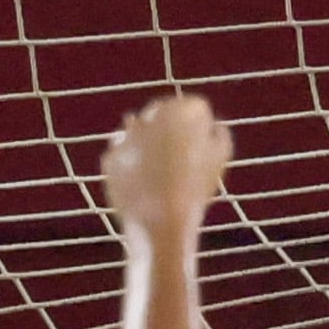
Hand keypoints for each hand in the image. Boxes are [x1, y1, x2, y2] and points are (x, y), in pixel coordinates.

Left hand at [98, 94, 230, 241]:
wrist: (162, 221)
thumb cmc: (196, 188)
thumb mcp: (219, 159)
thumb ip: (219, 135)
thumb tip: (213, 126)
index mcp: (181, 111)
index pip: (193, 108)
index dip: (198, 128)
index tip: (198, 146)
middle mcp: (150, 116)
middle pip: (161, 113)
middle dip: (167, 129)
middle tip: (175, 158)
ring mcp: (126, 137)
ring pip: (137, 130)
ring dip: (145, 143)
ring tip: (158, 171)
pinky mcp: (110, 157)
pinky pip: (122, 156)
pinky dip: (130, 166)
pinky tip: (141, 183)